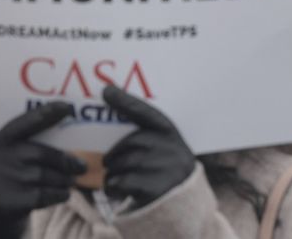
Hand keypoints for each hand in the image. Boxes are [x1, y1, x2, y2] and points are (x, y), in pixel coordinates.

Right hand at [0, 101, 85, 238]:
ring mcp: (0, 181)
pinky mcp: (8, 202)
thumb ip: (30, 146)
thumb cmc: (8, 177)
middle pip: (40, 154)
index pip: (24, 122)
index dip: (46, 113)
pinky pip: (43, 195)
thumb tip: (69, 146)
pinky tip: (64, 194)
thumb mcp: (10, 157)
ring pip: (45, 176)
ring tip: (71, 181)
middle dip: (65, 161)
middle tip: (81, 166)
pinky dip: (59, 194)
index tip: (67, 107)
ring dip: (64, 180)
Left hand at [102, 85, 194, 207]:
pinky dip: (113, 186)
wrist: (185, 201)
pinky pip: (124, 182)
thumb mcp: (162, 144)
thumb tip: (109, 104)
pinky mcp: (157, 189)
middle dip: (115, 154)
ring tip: (113, 178)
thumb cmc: (164, 166)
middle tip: (108, 161)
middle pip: (131, 142)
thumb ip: (141, 132)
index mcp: (168, 131)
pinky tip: (115, 190)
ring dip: (112, 172)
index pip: (144, 112)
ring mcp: (166, 169)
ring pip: (124, 163)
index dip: (125, 101)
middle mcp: (171, 147)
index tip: (106, 91)